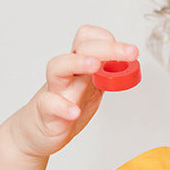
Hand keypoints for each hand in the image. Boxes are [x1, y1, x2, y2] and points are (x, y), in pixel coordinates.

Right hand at [11, 25, 138, 157]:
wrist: (38, 130)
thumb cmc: (67, 104)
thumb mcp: (93, 88)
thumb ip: (108, 76)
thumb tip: (131, 65)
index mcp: (80, 66)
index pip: (89, 39)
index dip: (107, 40)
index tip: (129, 52)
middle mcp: (68, 74)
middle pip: (81, 48)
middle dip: (107, 48)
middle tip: (131, 52)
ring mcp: (55, 90)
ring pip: (57, 67)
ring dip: (77, 62)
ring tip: (94, 65)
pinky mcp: (46, 112)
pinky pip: (49, 104)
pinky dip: (62, 107)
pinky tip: (74, 112)